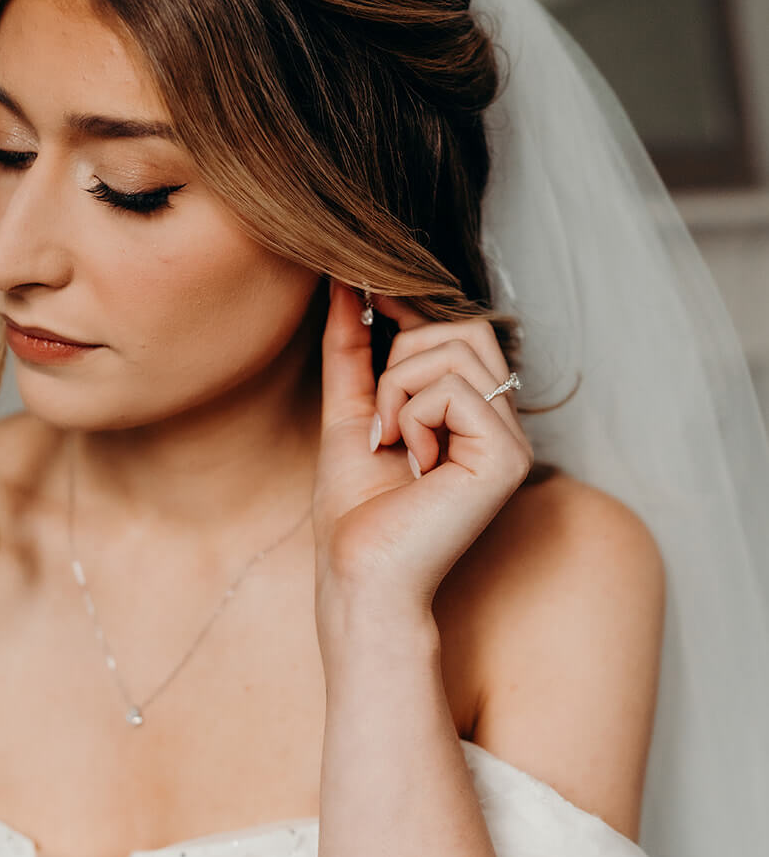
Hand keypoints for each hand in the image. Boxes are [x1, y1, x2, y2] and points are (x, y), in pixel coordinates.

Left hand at [313, 280, 533, 614]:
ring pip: (454, 351)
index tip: (360, 297)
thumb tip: (343, 282)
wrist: (360, 574)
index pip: (458, 328)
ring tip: (394, 444)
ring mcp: (512, 439)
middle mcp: (503, 423)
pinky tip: (414, 465)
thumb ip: (351, 348)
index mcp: (475, 414)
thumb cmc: (356, 511)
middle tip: (382, 423)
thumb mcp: (349, 409)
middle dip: (400, 358)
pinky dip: (413, 416)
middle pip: (462, 328)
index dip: (412, 307)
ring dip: (398, 390)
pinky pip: (452, 388)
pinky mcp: (507, 456)